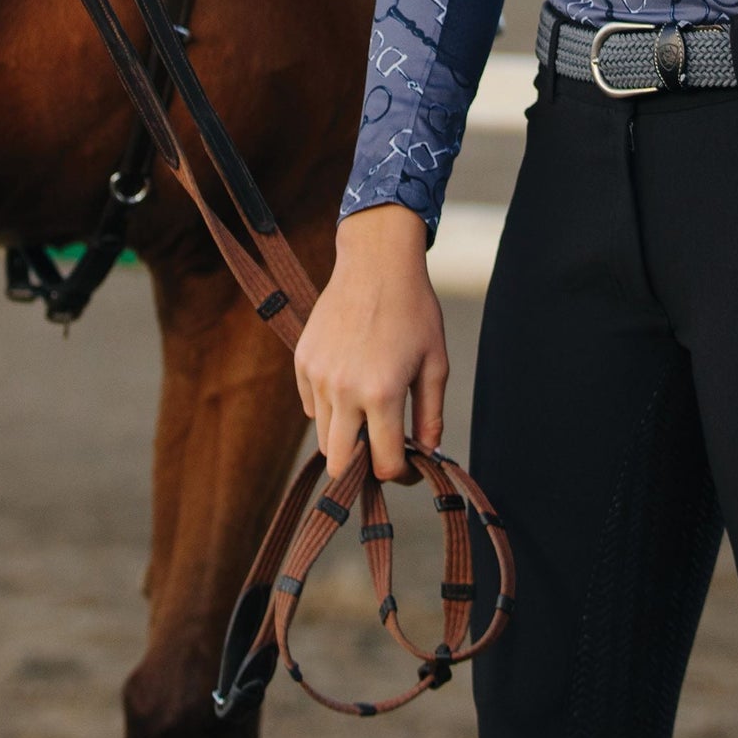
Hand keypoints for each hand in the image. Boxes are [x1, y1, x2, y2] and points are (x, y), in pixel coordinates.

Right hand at [292, 202, 448, 482]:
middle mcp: (344, 390)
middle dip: (362, 469)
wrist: (376, 263)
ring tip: (369, 410)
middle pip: (340, 464)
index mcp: (382, 394)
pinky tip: (350, 382)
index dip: (401, 474)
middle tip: (381, 453)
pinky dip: (329, 408)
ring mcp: (318, 376)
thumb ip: (430, 416)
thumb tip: (428, 454)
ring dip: (346, 435)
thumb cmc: (414, 311)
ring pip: (324, 436)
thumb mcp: (435, 364)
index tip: (409, 465)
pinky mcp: (302, 362)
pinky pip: (311, 406)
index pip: (384, 464)